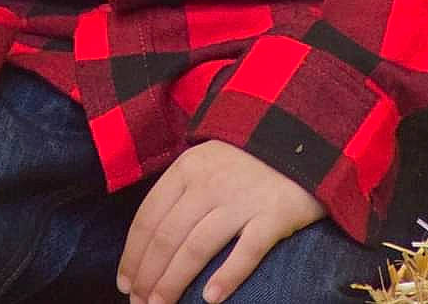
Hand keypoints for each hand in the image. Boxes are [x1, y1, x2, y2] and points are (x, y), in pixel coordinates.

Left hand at [116, 140, 325, 303]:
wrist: (302, 138)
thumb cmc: (248, 157)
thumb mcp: (206, 160)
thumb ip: (181, 191)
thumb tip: (150, 239)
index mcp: (188, 167)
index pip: (149, 217)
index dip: (132, 254)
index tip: (125, 282)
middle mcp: (210, 182)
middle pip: (167, 237)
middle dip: (148, 276)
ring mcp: (242, 199)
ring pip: (196, 248)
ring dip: (173, 283)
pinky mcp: (274, 215)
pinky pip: (246, 251)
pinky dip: (226, 276)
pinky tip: (210, 299)